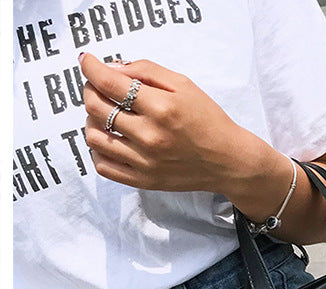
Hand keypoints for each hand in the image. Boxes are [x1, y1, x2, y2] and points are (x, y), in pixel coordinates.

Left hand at [80, 53, 262, 192]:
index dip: (90, 67)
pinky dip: (97, 150)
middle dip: (90, 90)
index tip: (87, 61)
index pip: (109, 83)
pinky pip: (103, 166)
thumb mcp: (184, 85)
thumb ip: (146, 70)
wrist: (229, 161)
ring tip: (104, 115)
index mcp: (161, 108)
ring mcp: (145, 162)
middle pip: (96, 108)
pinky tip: (109, 139)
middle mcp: (150, 136)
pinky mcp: (144, 181)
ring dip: (91, 120)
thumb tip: (111, 68)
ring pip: (94, 137)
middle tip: (98, 87)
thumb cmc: (208, 120)